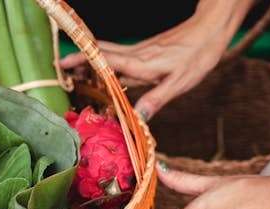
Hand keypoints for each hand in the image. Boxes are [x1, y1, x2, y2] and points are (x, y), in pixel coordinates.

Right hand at [60, 0, 252, 119]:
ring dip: (88, 58)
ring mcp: (139, 52)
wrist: (211, 30)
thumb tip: (136, 118)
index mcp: (140, 63)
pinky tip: (101, 69)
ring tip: (72, 68)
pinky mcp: (144, 52)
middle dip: (78, 57)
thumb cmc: (198, 55)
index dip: (83, 61)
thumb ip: (156, 99)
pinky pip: (117, 56)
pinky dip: (103, 60)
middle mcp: (135, 55)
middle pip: (100, 53)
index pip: (105, 60)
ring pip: (107, 53)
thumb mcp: (180, 82)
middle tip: (59, 65)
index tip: (63, 64)